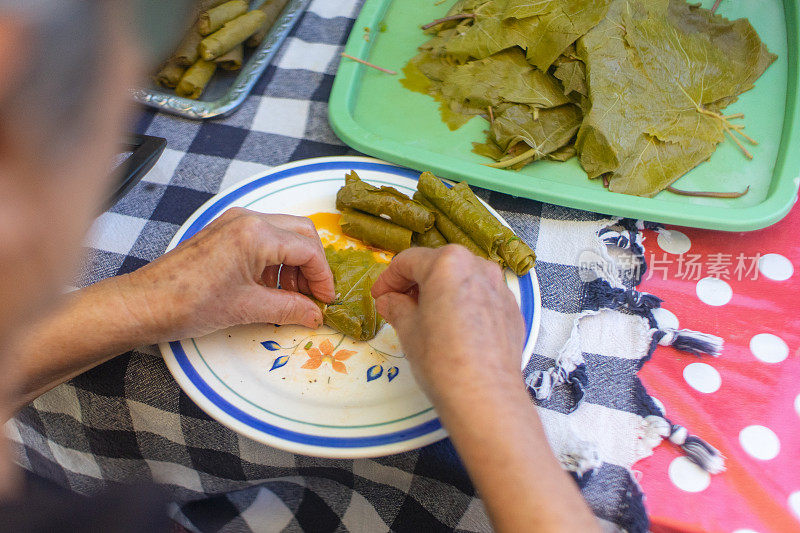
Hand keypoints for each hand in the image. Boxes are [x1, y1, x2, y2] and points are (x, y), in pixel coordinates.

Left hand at [120, 207, 334, 342]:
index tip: (326, 301)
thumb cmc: (190, 304)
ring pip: (283, 234)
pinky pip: (263, 238)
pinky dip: (275, 260)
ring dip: (295, 263)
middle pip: (301, 232)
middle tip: (314, 296)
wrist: (144, 304)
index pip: (308, 249)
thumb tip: (315, 314)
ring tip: (293, 297)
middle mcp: (247, 219)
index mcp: (256, 234)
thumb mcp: (247, 309)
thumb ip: (289, 308)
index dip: (323, 277)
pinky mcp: (223, 231)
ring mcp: (233, 222)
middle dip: (313, 265)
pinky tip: (272, 287)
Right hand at [371, 245, 524, 403]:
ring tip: (426, 317)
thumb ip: (397, 307)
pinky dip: (465, 304)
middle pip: (439, 265)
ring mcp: (499, 288)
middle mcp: (478, 267)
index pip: (408, 261)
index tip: (380, 295)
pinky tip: (454, 328)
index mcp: (448, 264)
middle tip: (398, 304)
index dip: (388, 278)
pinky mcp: (511, 309)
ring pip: (463, 279)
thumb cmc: (443, 361)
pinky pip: (482, 297)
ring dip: (442, 291)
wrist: (485, 396)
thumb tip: (390, 301)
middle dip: (416, 283)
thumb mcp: (408, 331)